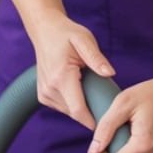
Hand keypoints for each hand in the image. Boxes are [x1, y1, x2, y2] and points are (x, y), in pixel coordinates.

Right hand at [27, 13, 114, 130]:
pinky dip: (72, 102)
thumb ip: (96, 58)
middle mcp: (50, 88)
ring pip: (69, 112)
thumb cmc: (66, 34)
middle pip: (75, 113)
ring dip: (81, 106)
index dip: (94, 120)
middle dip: (91, 111)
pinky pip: (62, 107)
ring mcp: (44, 93)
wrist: (45, 31)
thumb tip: (110, 73)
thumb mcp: (84, 40)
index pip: (78, 110)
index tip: (109, 121)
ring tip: (91, 90)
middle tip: (106, 101)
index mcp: (61, 77)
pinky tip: (78, 89)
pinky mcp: (43, 96)